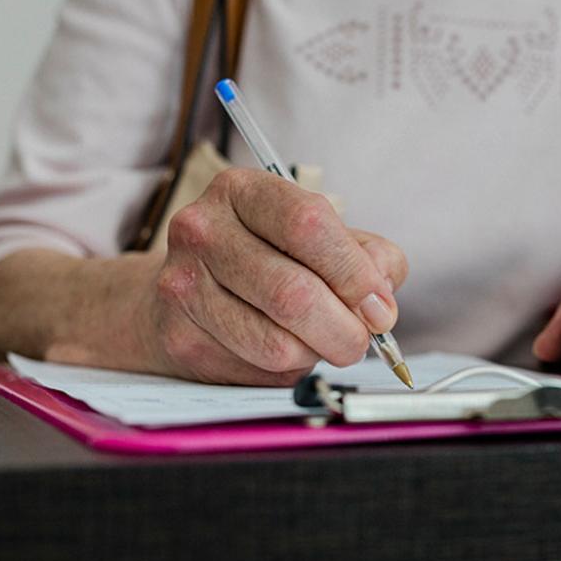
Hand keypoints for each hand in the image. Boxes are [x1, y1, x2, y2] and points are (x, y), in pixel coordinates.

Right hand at [137, 168, 407, 385]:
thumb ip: (367, 256)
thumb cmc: (268, 258)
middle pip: (294, 293)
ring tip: (318, 340)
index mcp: (242, 190)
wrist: (189, 290)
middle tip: (360, 339)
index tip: (378, 305)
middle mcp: (203, 230)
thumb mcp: (321, 238)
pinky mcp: (180, 336)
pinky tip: (281, 348)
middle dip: (345, 329)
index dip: (353, 272)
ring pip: (277, 342)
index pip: (307, 224)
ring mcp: (183, 285)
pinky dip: (287, 370)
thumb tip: (380, 303)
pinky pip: (256, 370)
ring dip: (316, 352)